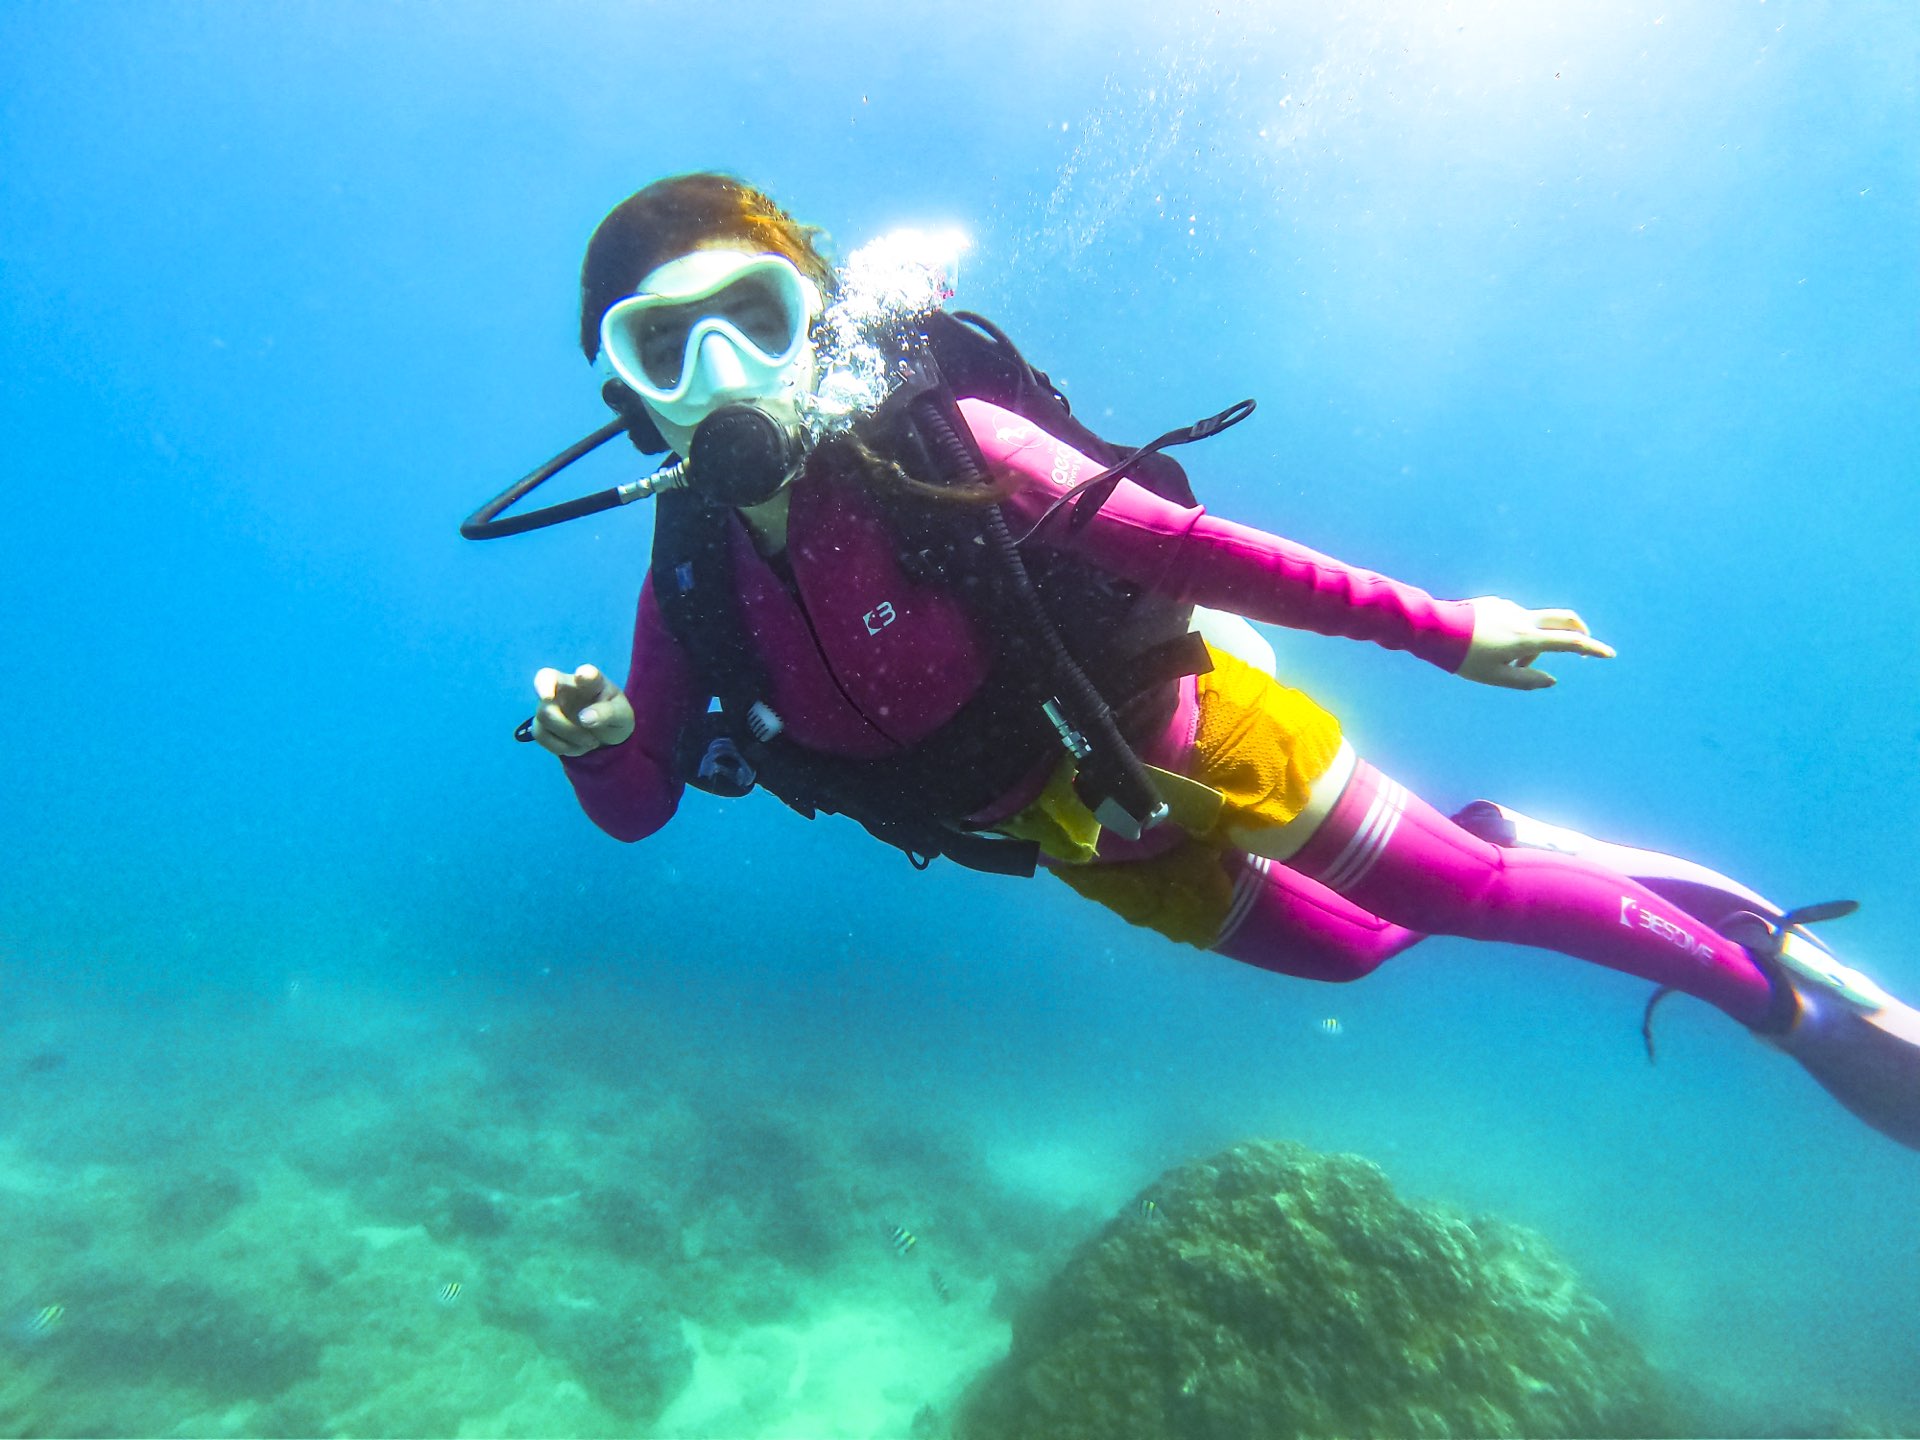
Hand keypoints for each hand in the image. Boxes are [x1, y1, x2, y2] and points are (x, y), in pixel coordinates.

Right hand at [530, 664, 634, 755]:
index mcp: (592, 680)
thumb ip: (608, 713)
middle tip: (572, 723)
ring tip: (592, 742)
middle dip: (557, 708)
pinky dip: (561, 746)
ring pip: (544, 715)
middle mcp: (566, 685)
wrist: (604, 733)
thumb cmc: (613, 715)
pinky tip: (577, 747)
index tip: (584, 676)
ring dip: (569, 735)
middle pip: (546, 682)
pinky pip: (540, 734)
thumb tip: (584, 718)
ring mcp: (550, 703)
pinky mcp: (542, 722)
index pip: (587, 672)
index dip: (584, 673)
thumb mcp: (622, 716)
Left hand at [1457, 597, 1615, 690]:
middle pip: (1564, 619)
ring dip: (1534, 644)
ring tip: (1506, 665)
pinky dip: (1515, 636)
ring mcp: (1510, 608)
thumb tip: (1552, 679)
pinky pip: (1515, 620)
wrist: (1434, 628)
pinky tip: (1489, 647)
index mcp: (1525, 638)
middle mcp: (1522, 618)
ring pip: (1535, 625)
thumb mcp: (1494, 677)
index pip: (1569, 642)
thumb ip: (1525, 680)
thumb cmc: (1462, 657)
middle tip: (1579, 649)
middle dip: (1578, 632)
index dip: (1592, 648)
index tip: (1609, 653)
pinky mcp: (1497, 604)